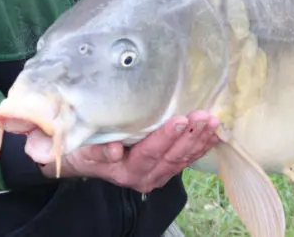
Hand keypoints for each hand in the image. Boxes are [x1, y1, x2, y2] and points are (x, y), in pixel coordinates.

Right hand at [28, 110, 219, 193]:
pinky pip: (186, 160)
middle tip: (204, 116)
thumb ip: (98, 150)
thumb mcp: (84, 148)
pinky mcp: (164, 171)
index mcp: (126, 171)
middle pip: (171, 157)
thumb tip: (114, 150)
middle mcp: (144, 177)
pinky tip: (213, 134)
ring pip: (182, 159)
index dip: (165, 137)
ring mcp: (156, 175)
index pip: (149, 153)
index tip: (179, 119)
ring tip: (213, 122)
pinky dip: (200, 146)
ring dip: (199, 140)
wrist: (80, 163)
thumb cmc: (82, 150)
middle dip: (190, 136)